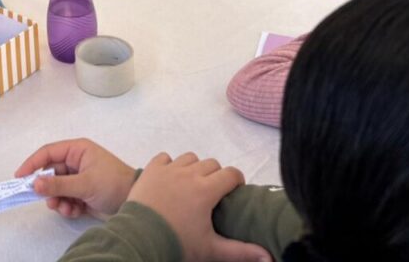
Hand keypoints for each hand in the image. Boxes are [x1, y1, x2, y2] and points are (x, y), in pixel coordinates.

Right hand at [16, 138, 136, 219]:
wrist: (136, 203)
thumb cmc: (112, 184)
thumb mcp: (85, 183)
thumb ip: (59, 184)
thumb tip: (34, 184)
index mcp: (77, 150)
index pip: (48, 152)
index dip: (32, 163)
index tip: (19, 177)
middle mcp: (76, 162)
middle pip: (50, 173)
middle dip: (48, 188)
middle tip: (46, 199)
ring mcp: (78, 178)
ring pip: (56, 188)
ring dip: (58, 199)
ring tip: (65, 207)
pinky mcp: (81, 194)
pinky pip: (65, 199)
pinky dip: (67, 206)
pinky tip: (75, 211)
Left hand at [128, 153, 270, 261]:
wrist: (139, 237)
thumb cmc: (177, 242)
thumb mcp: (211, 249)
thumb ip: (241, 252)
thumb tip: (269, 258)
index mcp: (207, 189)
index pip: (231, 174)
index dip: (237, 180)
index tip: (236, 191)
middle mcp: (189, 173)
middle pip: (212, 164)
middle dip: (216, 175)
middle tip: (213, 192)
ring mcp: (168, 169)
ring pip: (189, 157)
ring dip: (194, 167)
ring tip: (192, 184)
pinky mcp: (151, 169)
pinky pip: (165, 158)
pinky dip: (170, 164)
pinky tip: (170, 178)